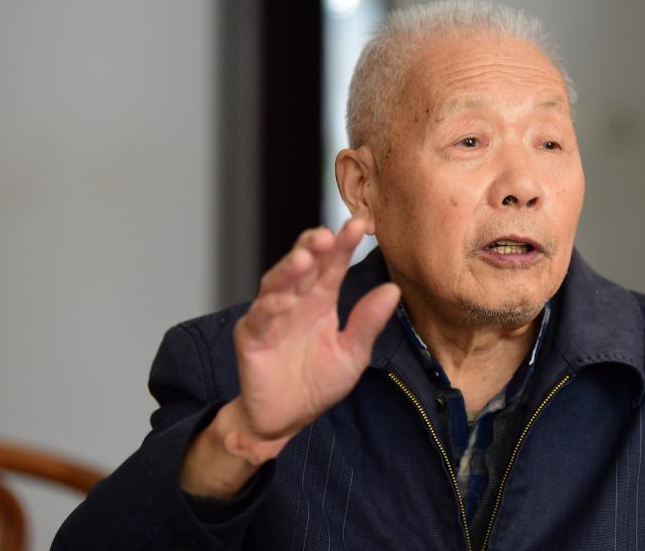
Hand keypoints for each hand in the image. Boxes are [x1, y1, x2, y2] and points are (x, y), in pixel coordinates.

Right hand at [225, 218, 399, 462]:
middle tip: (326, 234)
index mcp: (321, 299)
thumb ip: (368, 322)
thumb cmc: (318, 382)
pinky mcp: (252, 336)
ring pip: (277, 283)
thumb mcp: (352, 353)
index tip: (360, 225)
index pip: (333, 265)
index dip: (344, 244)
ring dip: (288, 269)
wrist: (287, 418)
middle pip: (303, 264)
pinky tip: (283, 302)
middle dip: (312, 246)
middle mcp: (296, 300)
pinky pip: (260, 318)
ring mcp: (271, 315)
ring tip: (304, 257)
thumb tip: (393, 290)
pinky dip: (270, 308)